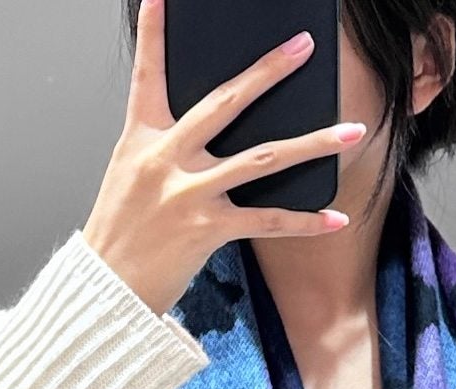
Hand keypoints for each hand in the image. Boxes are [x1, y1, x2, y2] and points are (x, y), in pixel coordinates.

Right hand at [84, 0, 364, 316]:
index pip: (147, 74)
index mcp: (141, 138)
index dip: (154, 32)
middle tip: (302, 48)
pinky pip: (266, 221)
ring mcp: (188, 193)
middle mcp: (165, 158)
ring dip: (312, 144)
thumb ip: (163, 146)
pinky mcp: (206, 230)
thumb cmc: (120, 235)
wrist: (105, 290)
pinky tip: (335, 217)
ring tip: (350, 132)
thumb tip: (207, 129)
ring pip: (262, 159)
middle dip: (268, 72)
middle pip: (225, 102)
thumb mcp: (129, 176)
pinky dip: (304, 222)